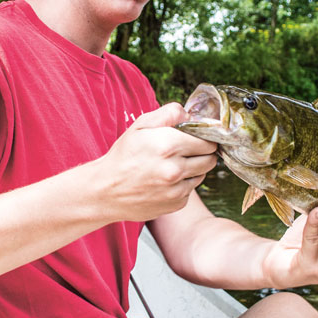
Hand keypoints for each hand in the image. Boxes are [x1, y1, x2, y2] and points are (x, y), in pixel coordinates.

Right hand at [96, 103, 217, 221]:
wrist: (106, 190)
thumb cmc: (124, 155)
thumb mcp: (140, 126)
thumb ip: (168, 114)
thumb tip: (189, 114)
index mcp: (168, 145)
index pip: (207, 141)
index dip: (204, 138)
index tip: (197, 137)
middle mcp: (175, 169)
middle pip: (210, 159)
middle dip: (203, 153)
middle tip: (188, 150)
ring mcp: (176, 189)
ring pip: (202, 174)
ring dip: (194, 168)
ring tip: (173, 165)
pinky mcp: (176, 203)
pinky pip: (190, 190)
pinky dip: (183, 184)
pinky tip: (166, 180)